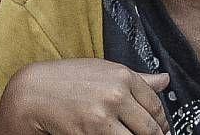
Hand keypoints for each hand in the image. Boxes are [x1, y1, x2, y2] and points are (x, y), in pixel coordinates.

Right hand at [0, 58, 169, 134]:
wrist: (34, 92)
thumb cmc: (70, 79)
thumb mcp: (105, 70)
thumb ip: (139, 78)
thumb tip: (165, 80)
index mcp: (123, 76)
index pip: (156, 106)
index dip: (162, 122)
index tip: (163, 129)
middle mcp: (116, 95)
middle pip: (150, 127)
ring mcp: (103, 116)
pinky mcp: (89, 133)